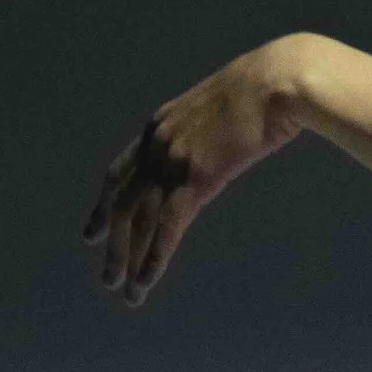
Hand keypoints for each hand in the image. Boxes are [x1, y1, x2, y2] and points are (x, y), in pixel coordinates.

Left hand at [83, 44, 310, 306]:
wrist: (277, 80)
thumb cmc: (265, 86)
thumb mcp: (221, 105)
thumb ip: (208, 128)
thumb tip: (220, 139)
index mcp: (160, 124)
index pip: (120, 173)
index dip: (104, 203)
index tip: (94, 231)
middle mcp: (156, 145)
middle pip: (122, 203)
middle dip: (112, 243)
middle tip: (107, 276)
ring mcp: (173, 161)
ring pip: (138, 222)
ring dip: (128, 260)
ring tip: (124, 291)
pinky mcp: (196, 177)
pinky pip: (167, 227)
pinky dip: (153, 259)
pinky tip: (145, 282)